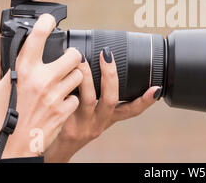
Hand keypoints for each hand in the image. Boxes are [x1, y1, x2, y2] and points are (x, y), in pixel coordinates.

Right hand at [0, 14, 83, 160]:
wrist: (9, 152)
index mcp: (22, 72)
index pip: (37, 38)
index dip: (46, 23)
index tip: (50, 19)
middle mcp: (42, 81)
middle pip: (73, 55)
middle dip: (71, 57)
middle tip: (63, 62)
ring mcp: (56, 96)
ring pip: (79, 75)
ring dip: (73, 78)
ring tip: (59, 84)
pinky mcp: (65, 111)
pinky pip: (78, 97)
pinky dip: (71, 98)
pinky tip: (58, 103)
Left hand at [44, 47, 160, 162]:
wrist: (50, 149)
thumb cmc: (70, 126)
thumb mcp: (90, 114)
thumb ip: (95, 94)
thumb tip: (98, 61)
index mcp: (107, 119)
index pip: (131, 110)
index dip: (145, 100)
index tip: (156, 88)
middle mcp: (98, 123)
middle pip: (111, 100)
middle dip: (111, 75)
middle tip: (107, 54)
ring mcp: (81, 124)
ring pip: (87, 99)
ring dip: (86, 76)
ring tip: (80, 57)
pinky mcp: (63, 124)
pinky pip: (65, 102)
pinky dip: (63, 86)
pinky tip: (58, 73)